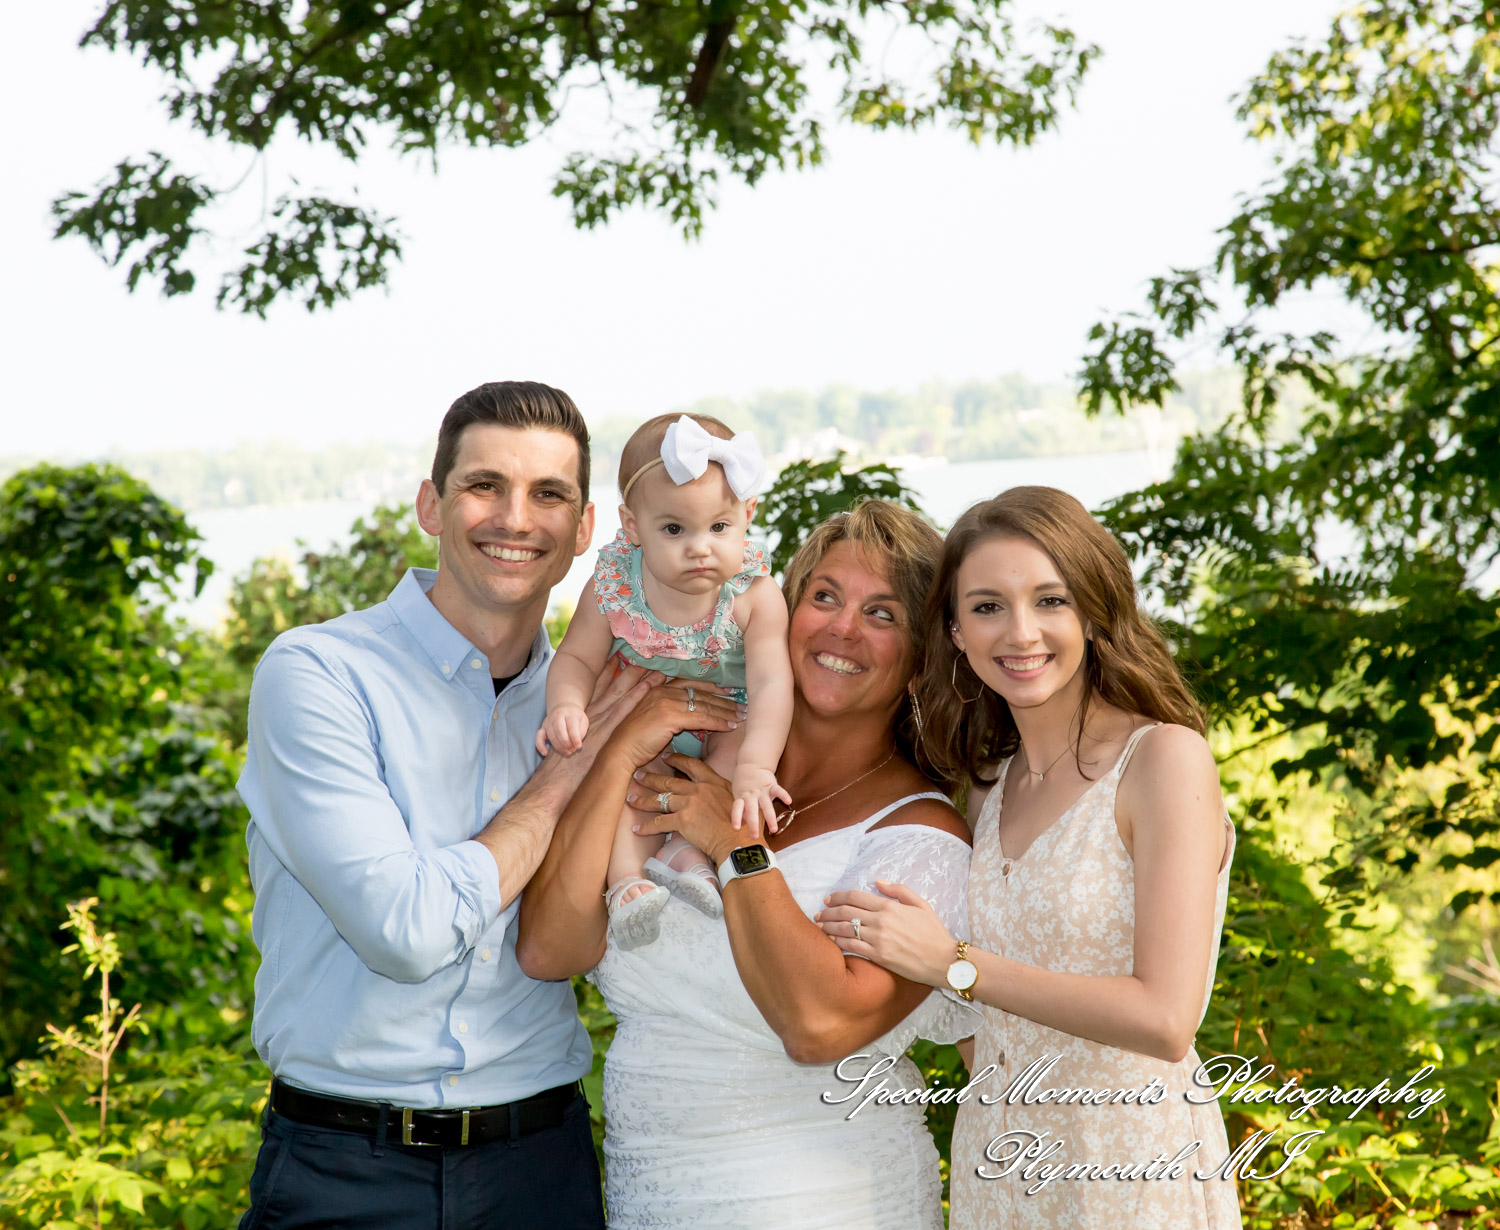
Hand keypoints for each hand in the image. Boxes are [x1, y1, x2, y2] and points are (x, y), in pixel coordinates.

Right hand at [532, 660, 659, 789]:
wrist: (554, 783)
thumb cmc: (561, 773)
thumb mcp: (565, 746)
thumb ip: (576, 738)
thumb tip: (582, 738)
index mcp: (581, 716)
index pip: (596, 689)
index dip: (606, 672)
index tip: (616, 657)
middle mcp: (590, 714)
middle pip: (611, 686)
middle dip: (626, 669)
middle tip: (641, 654)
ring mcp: (599, 723)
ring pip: (621, 693)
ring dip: (637, 678)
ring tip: (653, 665)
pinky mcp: (607, 734)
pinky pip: (625, 710)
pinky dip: (637, 696)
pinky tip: (648, 686)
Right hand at [537, 703, 588, 756]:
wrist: (564, 707)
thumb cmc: (575, 717)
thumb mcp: (583, 720)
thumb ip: (582, 731)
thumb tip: (577, 743)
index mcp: (569, 713)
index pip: (571, 726)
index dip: (575, 738)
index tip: (579, 746)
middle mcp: (557, 716)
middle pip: (560, 731)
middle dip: (566, 743)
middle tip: (572, 750)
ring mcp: (549, 721)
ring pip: (551, 735)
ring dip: (559, 747)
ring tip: (567, 752)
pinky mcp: (543, 727)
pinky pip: (539, 736)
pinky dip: (540, 745)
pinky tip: (545, 753)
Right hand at [602, 679, 743, 773]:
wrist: (620, 752)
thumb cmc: (636, 742)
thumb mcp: (655, 721)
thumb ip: (672, 713)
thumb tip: (691, 716)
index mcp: (658, 689)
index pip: (692, 685)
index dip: (712, 688)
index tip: (728, 692)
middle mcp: (663, 690)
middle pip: (701, 693)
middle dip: (724, 700)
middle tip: (742, 705)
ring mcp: (666, 701)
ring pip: (704, 705)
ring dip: (726, 712)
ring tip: (741, 717)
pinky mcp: (670, 715)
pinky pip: (701, 718)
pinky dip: (718, 722)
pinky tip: (729, 727)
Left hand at [626, 753, 743, 867]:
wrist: (738, 841)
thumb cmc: (741, 824)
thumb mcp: (735, 798)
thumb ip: (721, 791)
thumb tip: (716, 791)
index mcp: (712, 781)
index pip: (691, 764)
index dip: (677, 760)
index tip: (666, 757)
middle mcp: (698, 789)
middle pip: (669, 781)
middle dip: (651, 778)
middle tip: (638, 776)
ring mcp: (689, 803)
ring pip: (660, 800)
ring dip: (643, 800)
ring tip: (631, 799)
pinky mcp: (683, 820)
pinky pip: (659, 823)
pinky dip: (647, 827)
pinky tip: (637, 829)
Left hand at [729, 765, 791, 837]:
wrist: (751, 765)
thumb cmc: (744, 785)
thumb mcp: (739, 796)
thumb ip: (742, 809)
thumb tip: (745, 822)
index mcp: (742, 797)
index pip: (737, 808)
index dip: (736, 818)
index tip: (736, 828)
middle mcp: (751, 795)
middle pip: (752, 810)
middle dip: (753, 823)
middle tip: (754, 836)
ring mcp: (762, 791)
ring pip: (766, 805)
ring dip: (770, 818)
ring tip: (773, 829)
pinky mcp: (771, 785)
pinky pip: (778, 790)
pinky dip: (783, 795)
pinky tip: (789, 801)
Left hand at [814, 882, 954, 987]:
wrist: (943, 960)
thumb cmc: (934, 932)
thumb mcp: (920, 904)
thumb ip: (898, 890)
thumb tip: (877, 881)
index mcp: (889, 906)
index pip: (855, 897)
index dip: (838, 896)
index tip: (828, 899)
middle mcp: (881, 921)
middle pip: (845, 912)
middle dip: (828, 911)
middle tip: (818, 913)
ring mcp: (878, 939)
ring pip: (845, 929)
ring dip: (828, 926)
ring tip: (819, 926)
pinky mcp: (878, 956)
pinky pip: (852, 946)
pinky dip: (838, 942)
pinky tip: (831, 940)